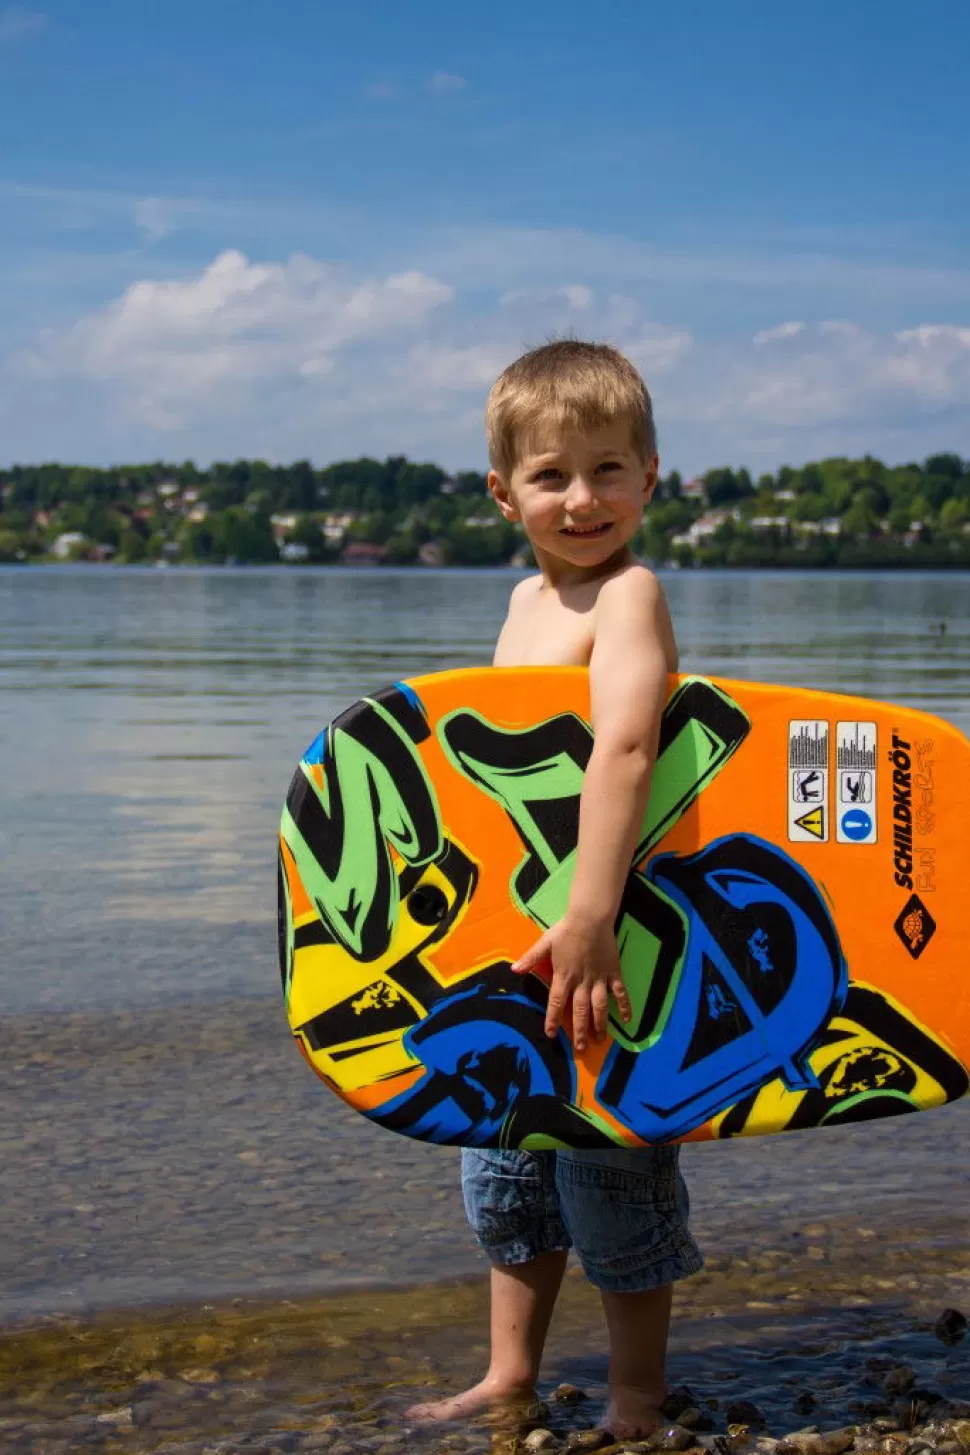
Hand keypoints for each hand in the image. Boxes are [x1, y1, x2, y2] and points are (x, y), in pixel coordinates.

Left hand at [511, 914, 631, 1052]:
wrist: (590, 919)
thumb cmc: (566, 930)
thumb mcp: (545, 943)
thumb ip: (531, 958)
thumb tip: (514, 970)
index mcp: (564, 976)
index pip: (556, 1002)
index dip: (552, 1019)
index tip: (551, 1034)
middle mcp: (581, 982)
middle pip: (579, 1011)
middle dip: (578, 1031)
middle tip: (580, 1049)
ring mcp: (599, 979)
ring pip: (599, 1007)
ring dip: (599, 1024)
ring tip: (600, 1040)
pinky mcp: (613, 973)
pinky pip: (620, 993)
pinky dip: (624, 1006)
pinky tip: (626, 1020)